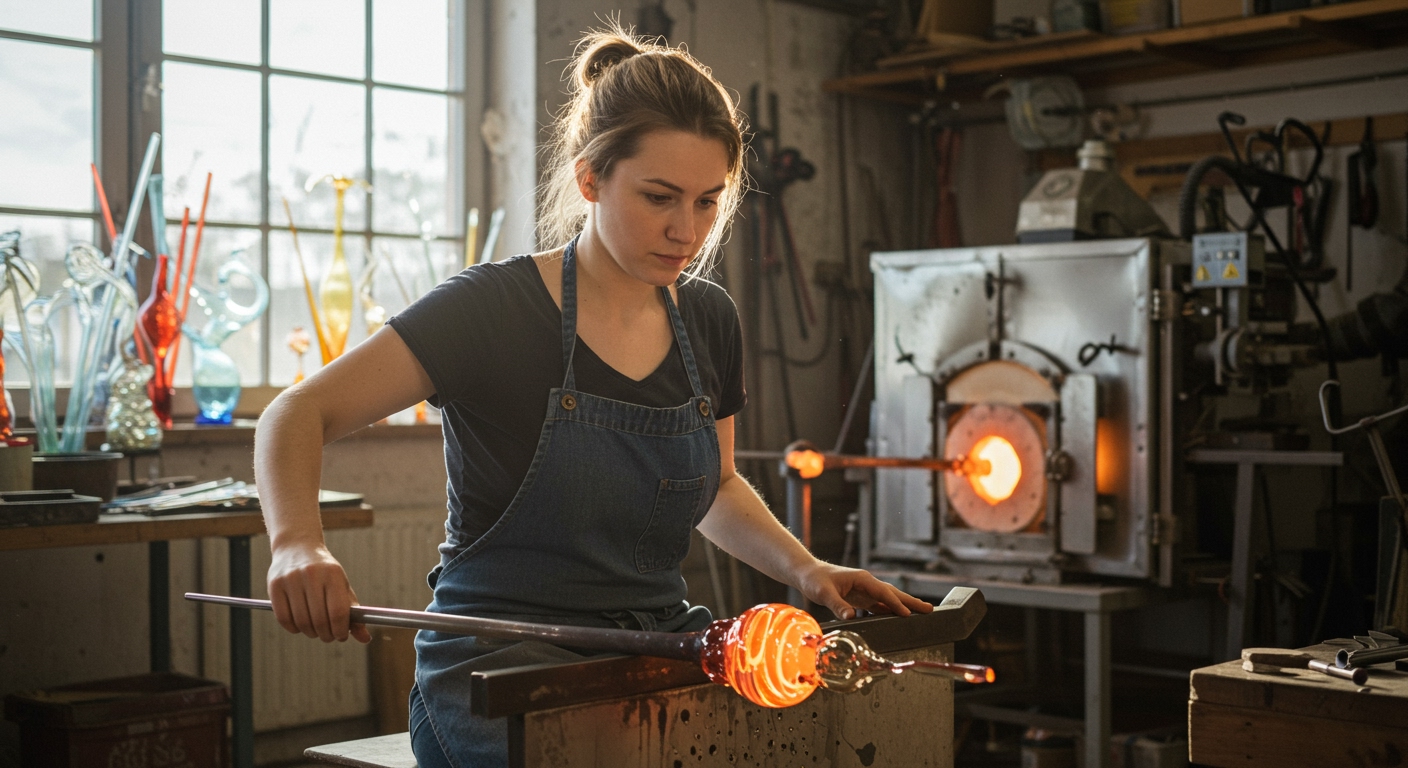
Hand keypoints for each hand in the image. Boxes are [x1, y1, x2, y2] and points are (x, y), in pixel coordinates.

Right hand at [267, 540, 370, 643]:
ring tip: (315, 630)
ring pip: (301, 621)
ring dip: (310, 633)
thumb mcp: (341, 586)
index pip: (338, 612)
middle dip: (326, 635)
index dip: (340, 630)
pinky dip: (293, 629)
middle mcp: (311, 574)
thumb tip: (365, 639)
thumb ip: (352, 612)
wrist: (297, 547)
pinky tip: (300, 626)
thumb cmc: (324, 572)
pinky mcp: (275, 585)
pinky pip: (283, 618)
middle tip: (328, 636)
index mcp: (333, 573)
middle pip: (319, 620)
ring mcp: (291, 579)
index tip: (341, 636)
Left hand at [793, 561, 932, 619]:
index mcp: (862, 579)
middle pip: (893, 593)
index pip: (883, 592)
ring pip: (889, 598)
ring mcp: (865, 589)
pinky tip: (898, 617)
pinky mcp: (861, 597)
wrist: (807, 573)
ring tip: (922, 612)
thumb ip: (837, 605)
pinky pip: (880, 604)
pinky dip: (891, 610)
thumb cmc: (815, 580)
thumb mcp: (824, 593)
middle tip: (930, 610)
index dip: (896, 604)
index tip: (908, 614)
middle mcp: (867, 583)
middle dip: (911, 602)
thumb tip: (851, 617)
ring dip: (905, 605)